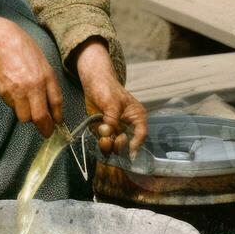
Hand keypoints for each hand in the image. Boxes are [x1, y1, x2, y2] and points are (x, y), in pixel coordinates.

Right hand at [0, 20, 63, 137]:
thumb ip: (50, 86)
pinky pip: (12, 107)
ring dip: (26, 115)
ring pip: (24, 117)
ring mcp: (17, 91)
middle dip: (44, 128)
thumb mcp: (45, 66)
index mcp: (47, 78)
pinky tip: (14, 89)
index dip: (57, 118)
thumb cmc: (26, 52)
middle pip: (40, 117)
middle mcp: (33, 86)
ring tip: (25, 103)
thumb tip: (52, 108)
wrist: (4, 43)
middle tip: (45, 132)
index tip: (57, 125)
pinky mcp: (4, 93)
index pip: (56, 104)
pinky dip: (14, 104)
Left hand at [74, 39, 146, 157]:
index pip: (141, 134)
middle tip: (110, 140)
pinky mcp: (105, 129)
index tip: (128, 151)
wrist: (93, 81)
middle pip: (127, 143)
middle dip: (118, 144)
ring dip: (107, 143)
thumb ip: (111, 120)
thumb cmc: (107, 87)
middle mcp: (128, 125)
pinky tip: (97, 128)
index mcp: (136, 116)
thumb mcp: (111, 103)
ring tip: (102, 134)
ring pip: (114, 144)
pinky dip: (99, 138)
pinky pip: (103, 139)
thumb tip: (108, 134)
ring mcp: (116, 128)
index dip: (136, 144)